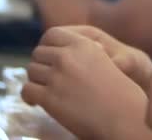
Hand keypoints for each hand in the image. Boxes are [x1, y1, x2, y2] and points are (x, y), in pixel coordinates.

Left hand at [21, 27, 150, 139]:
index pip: (52, 34)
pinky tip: (36, 102)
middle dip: (40, 65)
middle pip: (38, 53)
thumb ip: (83, 52)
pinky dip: (29, 96)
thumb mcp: (103, 60)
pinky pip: (27, 90)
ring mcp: (57, 76)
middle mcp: (67, 56)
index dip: (46, 46)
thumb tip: (60, 52)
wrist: (124, 116)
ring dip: (35, 80)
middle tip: (45, 77)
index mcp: (83, 44)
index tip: (48, 56)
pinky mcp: (49, 97)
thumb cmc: (119, 92)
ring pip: (31, 71)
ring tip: (42, 90)